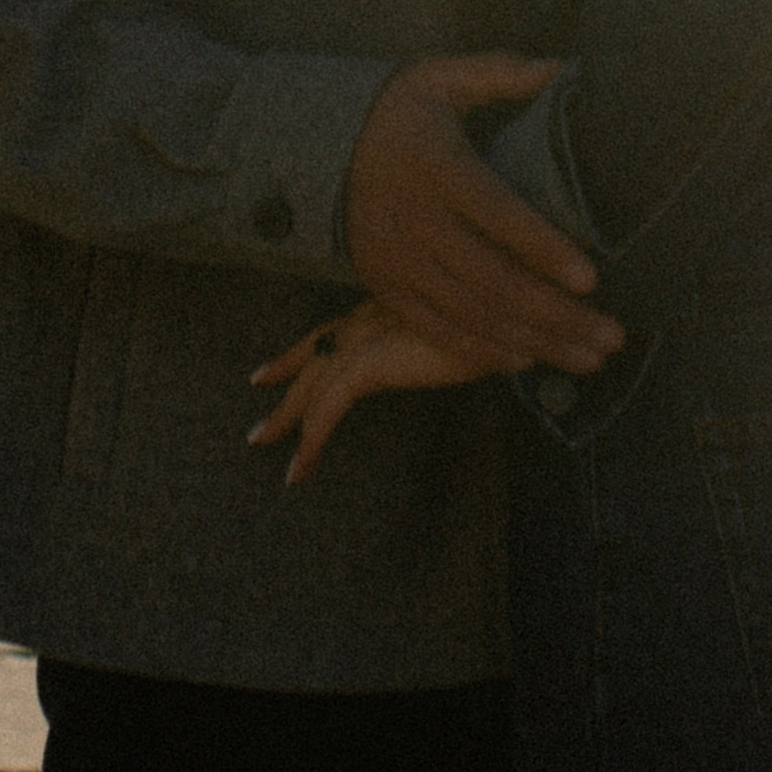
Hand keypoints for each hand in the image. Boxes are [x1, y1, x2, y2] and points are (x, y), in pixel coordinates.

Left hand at [248, 301, 489, 485]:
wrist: (513, 310)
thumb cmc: (503, 317)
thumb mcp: (463, 329)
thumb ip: (440, 340)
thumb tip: (437, 358)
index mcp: (388, 303)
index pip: (333, 327)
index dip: (299, 350)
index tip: (270, 369)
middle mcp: (371, 313)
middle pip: (315, 350)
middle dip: (284, 375)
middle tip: (258, 399)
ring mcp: (369, 335)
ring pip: (313, 381)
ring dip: (288, 415)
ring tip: (263, 443)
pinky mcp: (372, 361)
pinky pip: (328, 407)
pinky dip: (310, 438)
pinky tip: (300, 468)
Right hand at [343, 54, 624, 375]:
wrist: (320, 149)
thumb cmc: (402, 113)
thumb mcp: (442, 79)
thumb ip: (500, 74)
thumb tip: (560, 67)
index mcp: (438, 166)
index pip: (497, 213)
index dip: (543, 248)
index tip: (591, 278)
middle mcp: (417, 221)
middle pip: (493, 280)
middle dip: (557, 314)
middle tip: (611, 337)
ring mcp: (398, 261)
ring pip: (473, 315)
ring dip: (534, 342)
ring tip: (587, 358)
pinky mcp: (385, 287)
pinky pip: (437, 330)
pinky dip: (481, 351)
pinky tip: (526, 360)